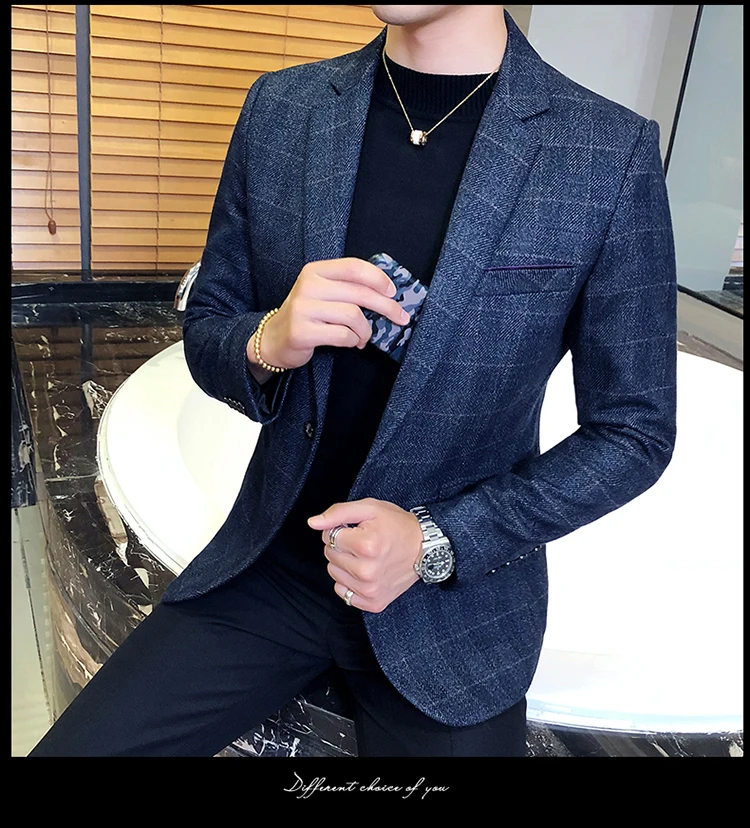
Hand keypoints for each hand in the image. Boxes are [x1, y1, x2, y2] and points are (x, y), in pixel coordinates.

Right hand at [247, 257, 409, 370]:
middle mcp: (308, 286)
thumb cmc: (306, 315)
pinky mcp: (302, 331)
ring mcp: (303, 308)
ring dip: (366, 330)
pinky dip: (353, 340)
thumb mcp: (322, 292)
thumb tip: (386, 292)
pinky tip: (352, 343)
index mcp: (315, 271)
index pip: (354, 267)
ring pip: (353, 316)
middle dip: (386, 307)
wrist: (273, 338)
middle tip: (400, 317)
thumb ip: (347, 287)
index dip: (378, 278)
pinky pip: (342, 335)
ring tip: (363, 337)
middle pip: (359, 293)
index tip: (393, 292)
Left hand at [307, 498, 423, 612]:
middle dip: (342, 546)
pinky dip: (350, 582)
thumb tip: (313, 523)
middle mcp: (367, 572)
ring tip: (365, 556)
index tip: (356, 529)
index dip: (340, 529)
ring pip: (334, 574)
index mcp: (366, 546)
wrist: (425, 548)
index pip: (329, 537)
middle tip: (363, 542)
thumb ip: (338, 513)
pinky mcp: (374, 603)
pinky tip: (365, 572)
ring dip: (344, 563)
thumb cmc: (397, 525)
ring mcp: (370, 590)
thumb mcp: (369, 508)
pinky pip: (343, 592)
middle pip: (330, 555)